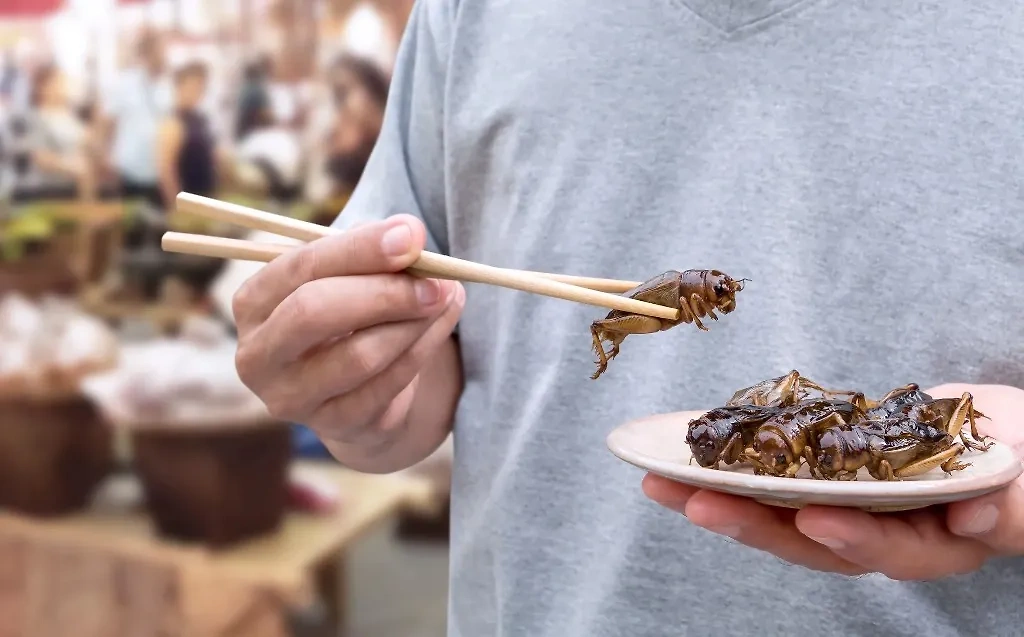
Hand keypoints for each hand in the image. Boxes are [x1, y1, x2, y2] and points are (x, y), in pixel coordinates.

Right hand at [233, 215, 463, 455]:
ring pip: (358, 355)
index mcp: (253, 302)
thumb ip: (369, 253)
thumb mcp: (349, 277)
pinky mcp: (332, 424)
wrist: (355, 389)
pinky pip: (386, 385)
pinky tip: (442, 325)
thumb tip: (408, 235)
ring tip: (445, 297)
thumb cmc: (347, 315)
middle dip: (384, 292)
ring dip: (412, 323)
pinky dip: (422, 350)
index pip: (300, 267)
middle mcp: (258, 354)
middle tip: (436, 280)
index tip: (412, 236)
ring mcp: (290, 397)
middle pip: (314, 313)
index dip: (359, 249)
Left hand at [643, 384, 1023, 578]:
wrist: (994, 430)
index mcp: (936, 542)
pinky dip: (731, 469)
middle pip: (812, 541)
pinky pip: (772, 479)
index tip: (816, 518)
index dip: (854, 538)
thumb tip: (974, 519)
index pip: (892, 549)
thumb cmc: (1019, 450)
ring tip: (664, 484)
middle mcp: (881, 534)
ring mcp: (847, 507)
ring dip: (721, 499)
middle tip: (695, 503)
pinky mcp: (822, 477)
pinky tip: (689, 456)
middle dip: (751, 524)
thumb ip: (1014, 503)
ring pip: (780, 515)